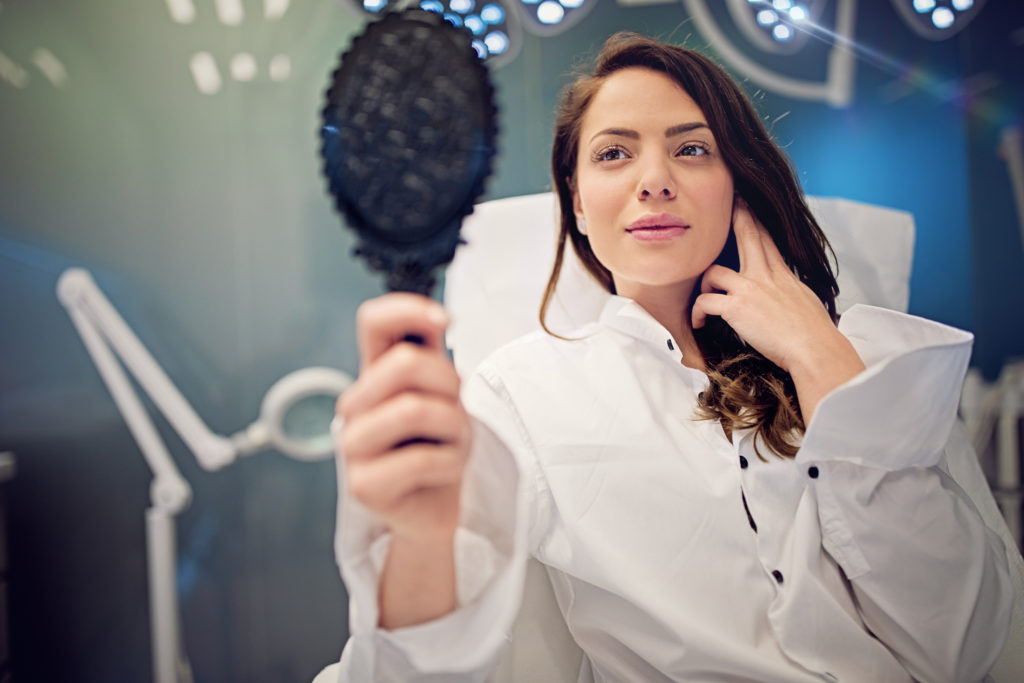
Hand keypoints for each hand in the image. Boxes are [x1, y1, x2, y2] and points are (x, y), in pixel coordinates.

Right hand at [337, 293, 470, 542]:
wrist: (441, 508)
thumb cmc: (441, 447)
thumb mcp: (444, 394)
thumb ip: (433, 357)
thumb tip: (437, 317)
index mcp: (374, 375)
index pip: (374, 322)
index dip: (408, 309)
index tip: (444, 321)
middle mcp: (356, 405)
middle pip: (404, 364)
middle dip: (449, 385)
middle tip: (457, 413)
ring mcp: (353, 445)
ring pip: (413, 409)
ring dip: (454, 428)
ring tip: (453, 444)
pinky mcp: (362, 484)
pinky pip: (421, 459)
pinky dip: (450, 463)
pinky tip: (445, 471)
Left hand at [691, 199, 864, 420]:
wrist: (814, 348)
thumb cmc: (815, 334)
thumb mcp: (806, 303)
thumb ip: (792, 293)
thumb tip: (793, 298)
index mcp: (783, 275)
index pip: (767, 240)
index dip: (756, 220)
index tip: (748, 205)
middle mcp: (766, 276)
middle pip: (747, 235)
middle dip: (736, 215)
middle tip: (727, 204)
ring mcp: (750, 289)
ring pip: (713, 271)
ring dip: (704, 285)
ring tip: (706, 299)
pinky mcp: (736, 307)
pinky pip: (705, 302)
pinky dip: (697, 312)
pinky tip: (699, 323)